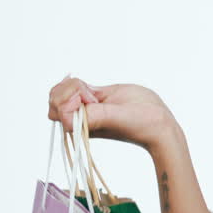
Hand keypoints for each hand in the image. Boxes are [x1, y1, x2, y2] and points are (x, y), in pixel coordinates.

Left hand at [46, 74, 181, 152]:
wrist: (158, 124)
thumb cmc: (141, 123)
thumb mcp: (116, 116)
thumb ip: (94, 115)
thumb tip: (68, 115)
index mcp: (82, 127)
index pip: (58, 108)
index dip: (71, 96)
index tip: (93, 98)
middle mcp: (80, 122)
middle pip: (54, 100)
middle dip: (69, 89)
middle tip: (94, 95)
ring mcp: (85, 113)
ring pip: (59, 94)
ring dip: (73, 86)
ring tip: (94, 93)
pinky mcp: (92, 105)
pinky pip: (71, 92)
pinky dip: (75, 85)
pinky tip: (87, 88)